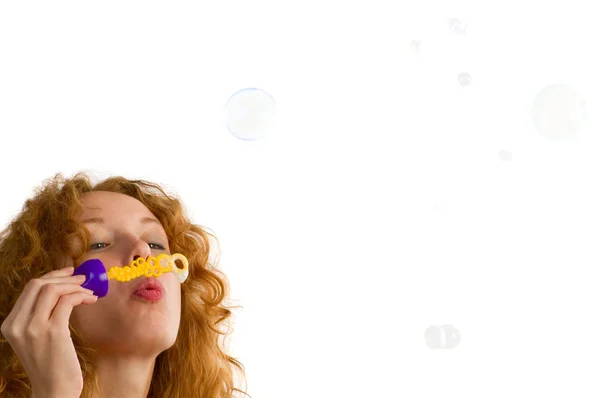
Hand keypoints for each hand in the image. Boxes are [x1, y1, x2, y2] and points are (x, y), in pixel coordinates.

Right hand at [1, 266, 97, 396]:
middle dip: (64, 277)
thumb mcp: (36, 338)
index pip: (29, 289)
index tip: (69, 273)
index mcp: (10, 325)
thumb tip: (62, 289)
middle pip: (38, 284)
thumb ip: (40, 316)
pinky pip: (67, 301)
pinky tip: (91, 300)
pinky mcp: (53, 332)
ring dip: (75, 286)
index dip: (52, 276)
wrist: (54, 391)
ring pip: (52, 289)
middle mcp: (17, 325)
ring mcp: (33, 328)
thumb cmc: (51, 364)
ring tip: (89, 291)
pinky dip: (81, 295)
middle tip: (83, 278)